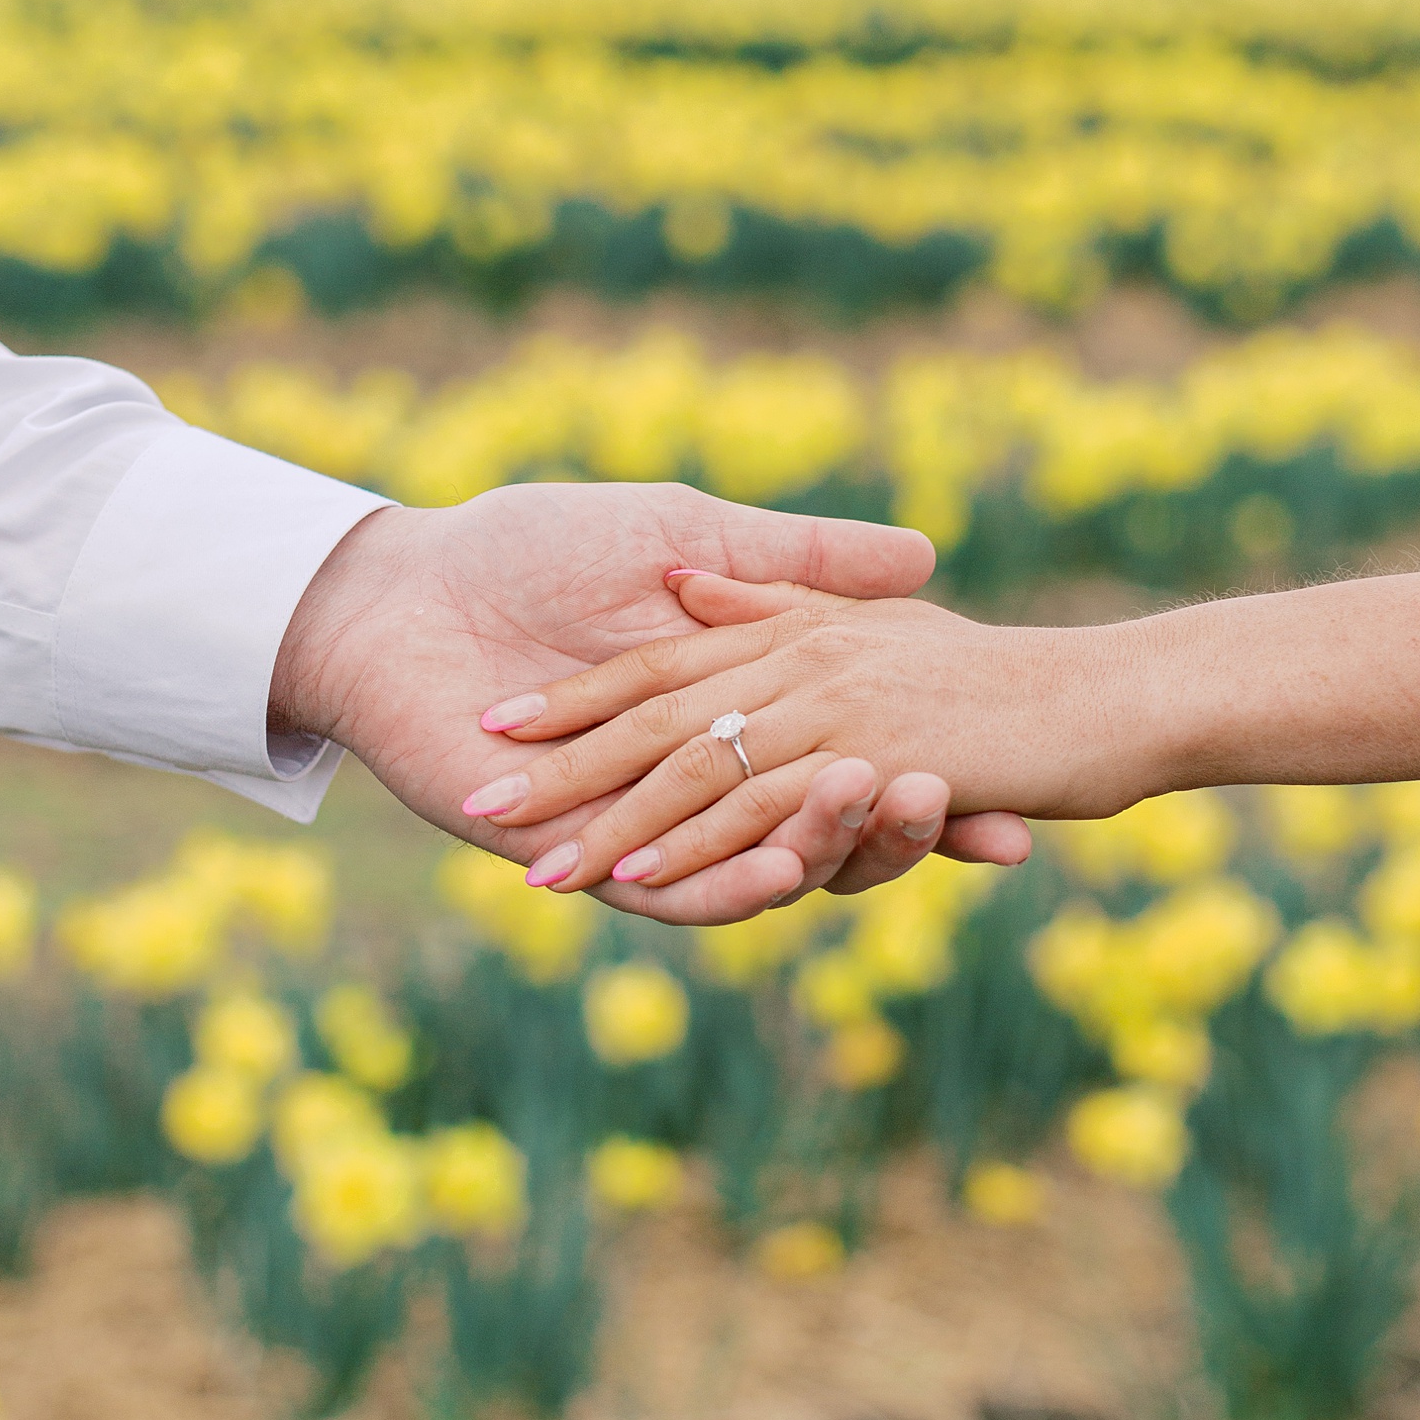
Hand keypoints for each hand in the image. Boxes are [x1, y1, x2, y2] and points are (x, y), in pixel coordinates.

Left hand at [269, 487, 1027, 923]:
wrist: (399, 597)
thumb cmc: (532, 545)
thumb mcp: (683, 530)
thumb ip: (791, 557)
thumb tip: (918, 555)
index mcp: (737, 697)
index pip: (846, 740)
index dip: (927, 767)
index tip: (1020, 781)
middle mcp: (704, 765)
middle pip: (819, 807)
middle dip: (901, 821)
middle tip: (1002, 837)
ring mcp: (648, 818)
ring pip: (755, 850)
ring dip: (830, 846)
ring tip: (903, 826)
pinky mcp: (590, 858)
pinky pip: (670, 889)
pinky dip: (723, 882)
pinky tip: (778, 877)